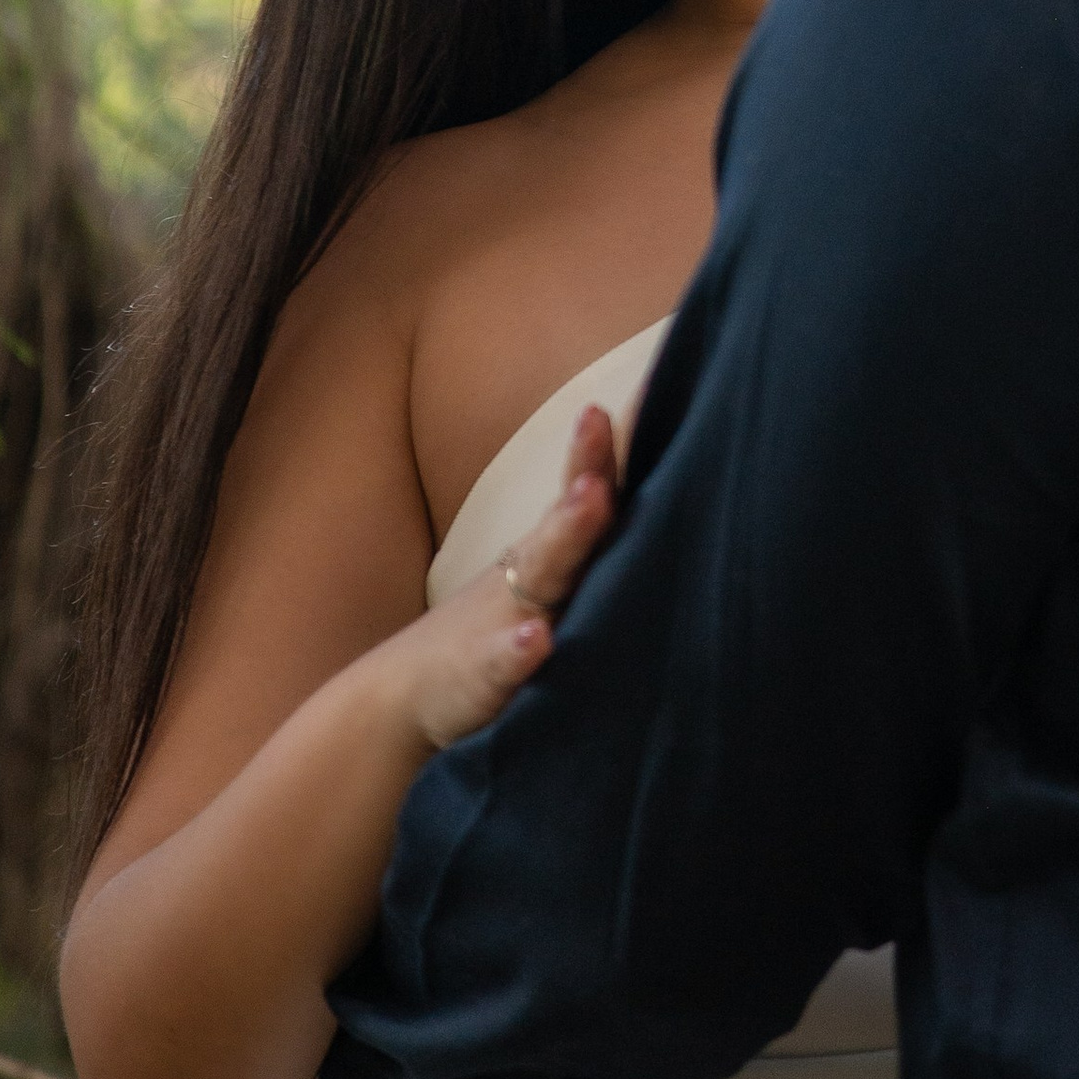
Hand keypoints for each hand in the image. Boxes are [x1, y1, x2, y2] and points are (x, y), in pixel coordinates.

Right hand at [384, 402, 621, 754]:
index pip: (590, 485)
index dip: (613, 441)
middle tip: (603, 416)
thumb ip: (594, 549)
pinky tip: (537, 640)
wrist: (405, 697)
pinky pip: (502, 662)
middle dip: (589, 464)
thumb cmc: (499, 632)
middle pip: (569, 512)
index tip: (651, 380)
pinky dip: (519, 650)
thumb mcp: (549, 584)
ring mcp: (504, 620)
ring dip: (568, 532)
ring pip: (541, 574)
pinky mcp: (483, 677)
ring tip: (591, 496)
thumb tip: (673, 505)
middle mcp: (533, 574)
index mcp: (554, 552)